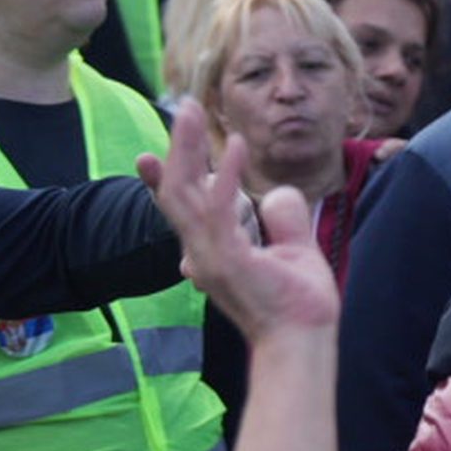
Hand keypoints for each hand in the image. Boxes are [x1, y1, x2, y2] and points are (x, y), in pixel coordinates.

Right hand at [138, 99, 334, 341]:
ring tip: (193, 112)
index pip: (181, 207)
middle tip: (183, 109)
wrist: (302, 342)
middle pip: (178, 191)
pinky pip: (221, 209)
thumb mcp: (292, 250)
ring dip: (190, 150)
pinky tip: (236, 145)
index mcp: (212, 250)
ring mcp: (210, 256)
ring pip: (188, 193)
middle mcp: (202, 251)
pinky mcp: (227, 259)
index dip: (164, 178)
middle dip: (178, 148)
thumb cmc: (298, 304)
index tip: (148, 155)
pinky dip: (226, 175)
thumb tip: (279, 192)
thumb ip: (282, 218)